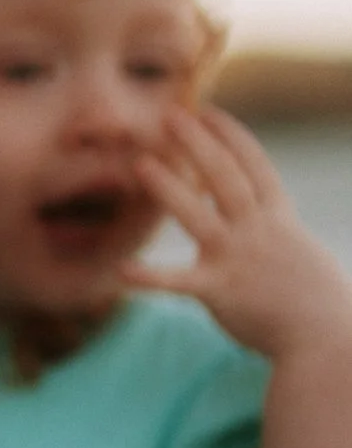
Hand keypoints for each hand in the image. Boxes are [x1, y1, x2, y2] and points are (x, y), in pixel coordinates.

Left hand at [130, 108, 351, 359]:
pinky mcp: (220, 291)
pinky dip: (150, 277)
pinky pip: (178, 282)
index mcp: (279, 217)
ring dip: (169, 187)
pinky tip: (120, 269)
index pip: (253, 165)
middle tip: (169, 114)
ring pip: (198, 215)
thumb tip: (255, 205)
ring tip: (140, 163)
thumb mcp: (297, 247)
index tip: (207, 111)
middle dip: (198, 143)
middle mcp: (258, 230)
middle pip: (225, 176)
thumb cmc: (313, 295)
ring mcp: (238, 258)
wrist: (326, 337)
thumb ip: (272, 224)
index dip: (230, 136)